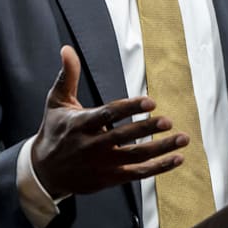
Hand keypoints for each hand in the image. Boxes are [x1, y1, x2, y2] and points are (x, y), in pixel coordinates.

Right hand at [31, 45, 187, 198]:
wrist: (45, 172)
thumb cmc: (54, 131)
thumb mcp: (56, 102)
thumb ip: (67, 76)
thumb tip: (67, 49)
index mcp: (80, 124)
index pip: (108, 115)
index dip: (130, 108)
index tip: (150, 102)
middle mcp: (92, 146)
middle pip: (124, 137)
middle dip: (147, 129)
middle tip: (168, 121)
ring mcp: (102, 164)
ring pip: (136, 157)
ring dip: (161, 149)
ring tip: (182, 138)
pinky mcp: (110, 178)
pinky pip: (138, 174)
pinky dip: (159, 167)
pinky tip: (177, 158)